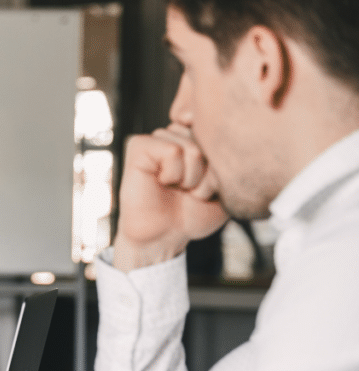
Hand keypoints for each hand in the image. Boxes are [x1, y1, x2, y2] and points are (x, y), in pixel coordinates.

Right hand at [113, 123, 227, 271]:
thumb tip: (226, 133)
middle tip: (191, 190)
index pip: (222, 133)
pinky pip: (172, 151)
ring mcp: (156, 138)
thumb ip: (231, 155)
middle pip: (208, 140)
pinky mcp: (139, 146)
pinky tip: (163, 183)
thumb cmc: (193, 213)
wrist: (164, 237)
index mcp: (196, 137)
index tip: (207, 184)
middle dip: (207, 173)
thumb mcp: (227, 185)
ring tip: (178, 188)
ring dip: (191, 177)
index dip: (221, 164)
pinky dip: (174, 174)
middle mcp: (176, 133)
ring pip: (192, 147)